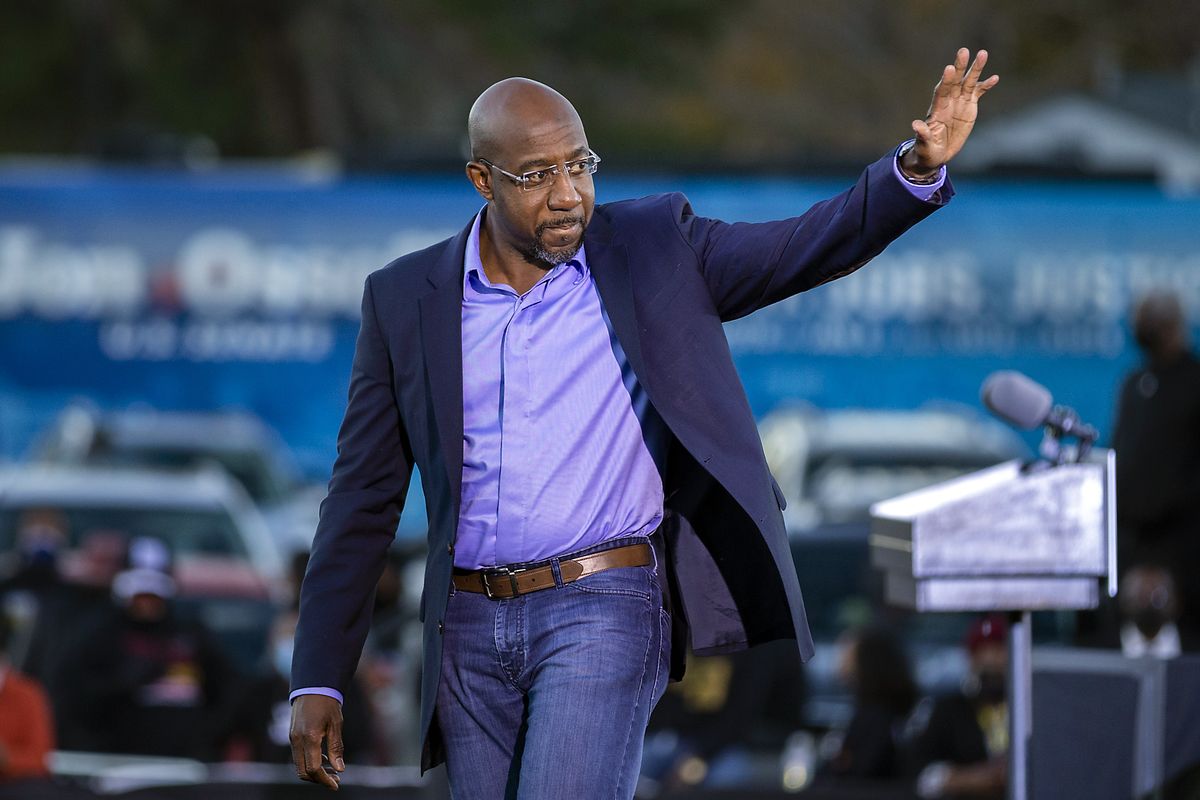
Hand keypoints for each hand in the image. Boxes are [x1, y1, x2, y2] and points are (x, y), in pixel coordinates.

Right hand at [289, 694, 344, 789]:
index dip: (324, 780)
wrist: (313, 686)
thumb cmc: (327, 703)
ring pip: (299, 765)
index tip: (336, 784)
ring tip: (332, 771)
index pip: (313, 768)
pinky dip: (309, 762)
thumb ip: (336, 748)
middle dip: (318, 779)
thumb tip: (339, 769)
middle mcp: (297, 740)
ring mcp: (292, 738)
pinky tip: (323, 760)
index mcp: (309, 737)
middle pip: (303, 771)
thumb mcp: (336, 725)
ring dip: (314, 772)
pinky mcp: (292, 735)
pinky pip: (298, 756)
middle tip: (335, 779)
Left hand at [901, 48, 998, 178]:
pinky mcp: (969, 106)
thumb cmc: (927, 150)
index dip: (946, 81)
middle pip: (954, 81)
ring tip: (983, 53)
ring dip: (975, 69)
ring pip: (968, 82)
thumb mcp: (924, 145)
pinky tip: (995, 77)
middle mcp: (948, 102)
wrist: (937, 153)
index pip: (941, 92)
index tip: (949, 68)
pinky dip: (986, 85)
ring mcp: (959, 102)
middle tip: (964, 50)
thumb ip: (922, 134)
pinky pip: (978, 93)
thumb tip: (915, 125)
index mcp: (937, 110)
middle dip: (959, 66)